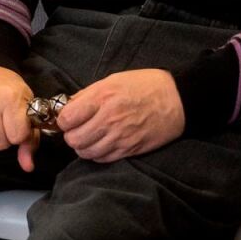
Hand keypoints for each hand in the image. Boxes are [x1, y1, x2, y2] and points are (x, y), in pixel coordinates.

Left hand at [56, 69, 183, 162]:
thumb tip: (69, 105)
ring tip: (88, 137)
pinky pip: (104, 159)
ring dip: (83, 146)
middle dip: (71, 135)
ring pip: (87, 152)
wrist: (177, 100)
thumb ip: (87, 94)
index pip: (67, 118)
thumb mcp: (112, 80)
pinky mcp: (131, 149)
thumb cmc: (144, 85)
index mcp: (102, 98)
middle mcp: (109, 120)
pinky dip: (97, 154)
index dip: (63, 120)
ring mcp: (120, 137)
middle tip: (76, 129)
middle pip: (74, 139)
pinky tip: (101, 144)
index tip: (67, 118)